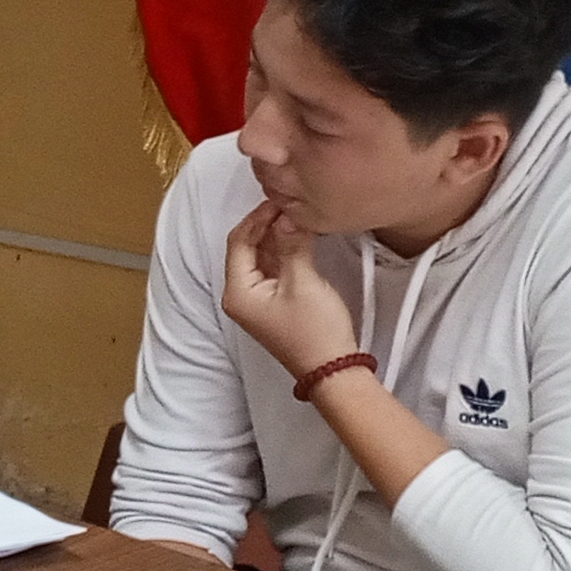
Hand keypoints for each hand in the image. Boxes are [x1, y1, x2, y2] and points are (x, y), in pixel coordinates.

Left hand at [221, 202, 359, 376]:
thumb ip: (292, 244)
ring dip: (277, 236)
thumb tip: (287, 216)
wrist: (333, 369)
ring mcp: (257, 300)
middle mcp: (240, 295)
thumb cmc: (315, 332)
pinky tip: (301, 236)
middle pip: (247, 246)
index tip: (280, 200)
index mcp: (237, 291)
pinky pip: (273, 268)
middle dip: (267, 224)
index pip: (238, 240)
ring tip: (298, 216)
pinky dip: (284, 250)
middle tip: (291, 205)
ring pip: (261, 256)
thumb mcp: (303, 281)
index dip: (258, 217)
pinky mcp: (274, 302)